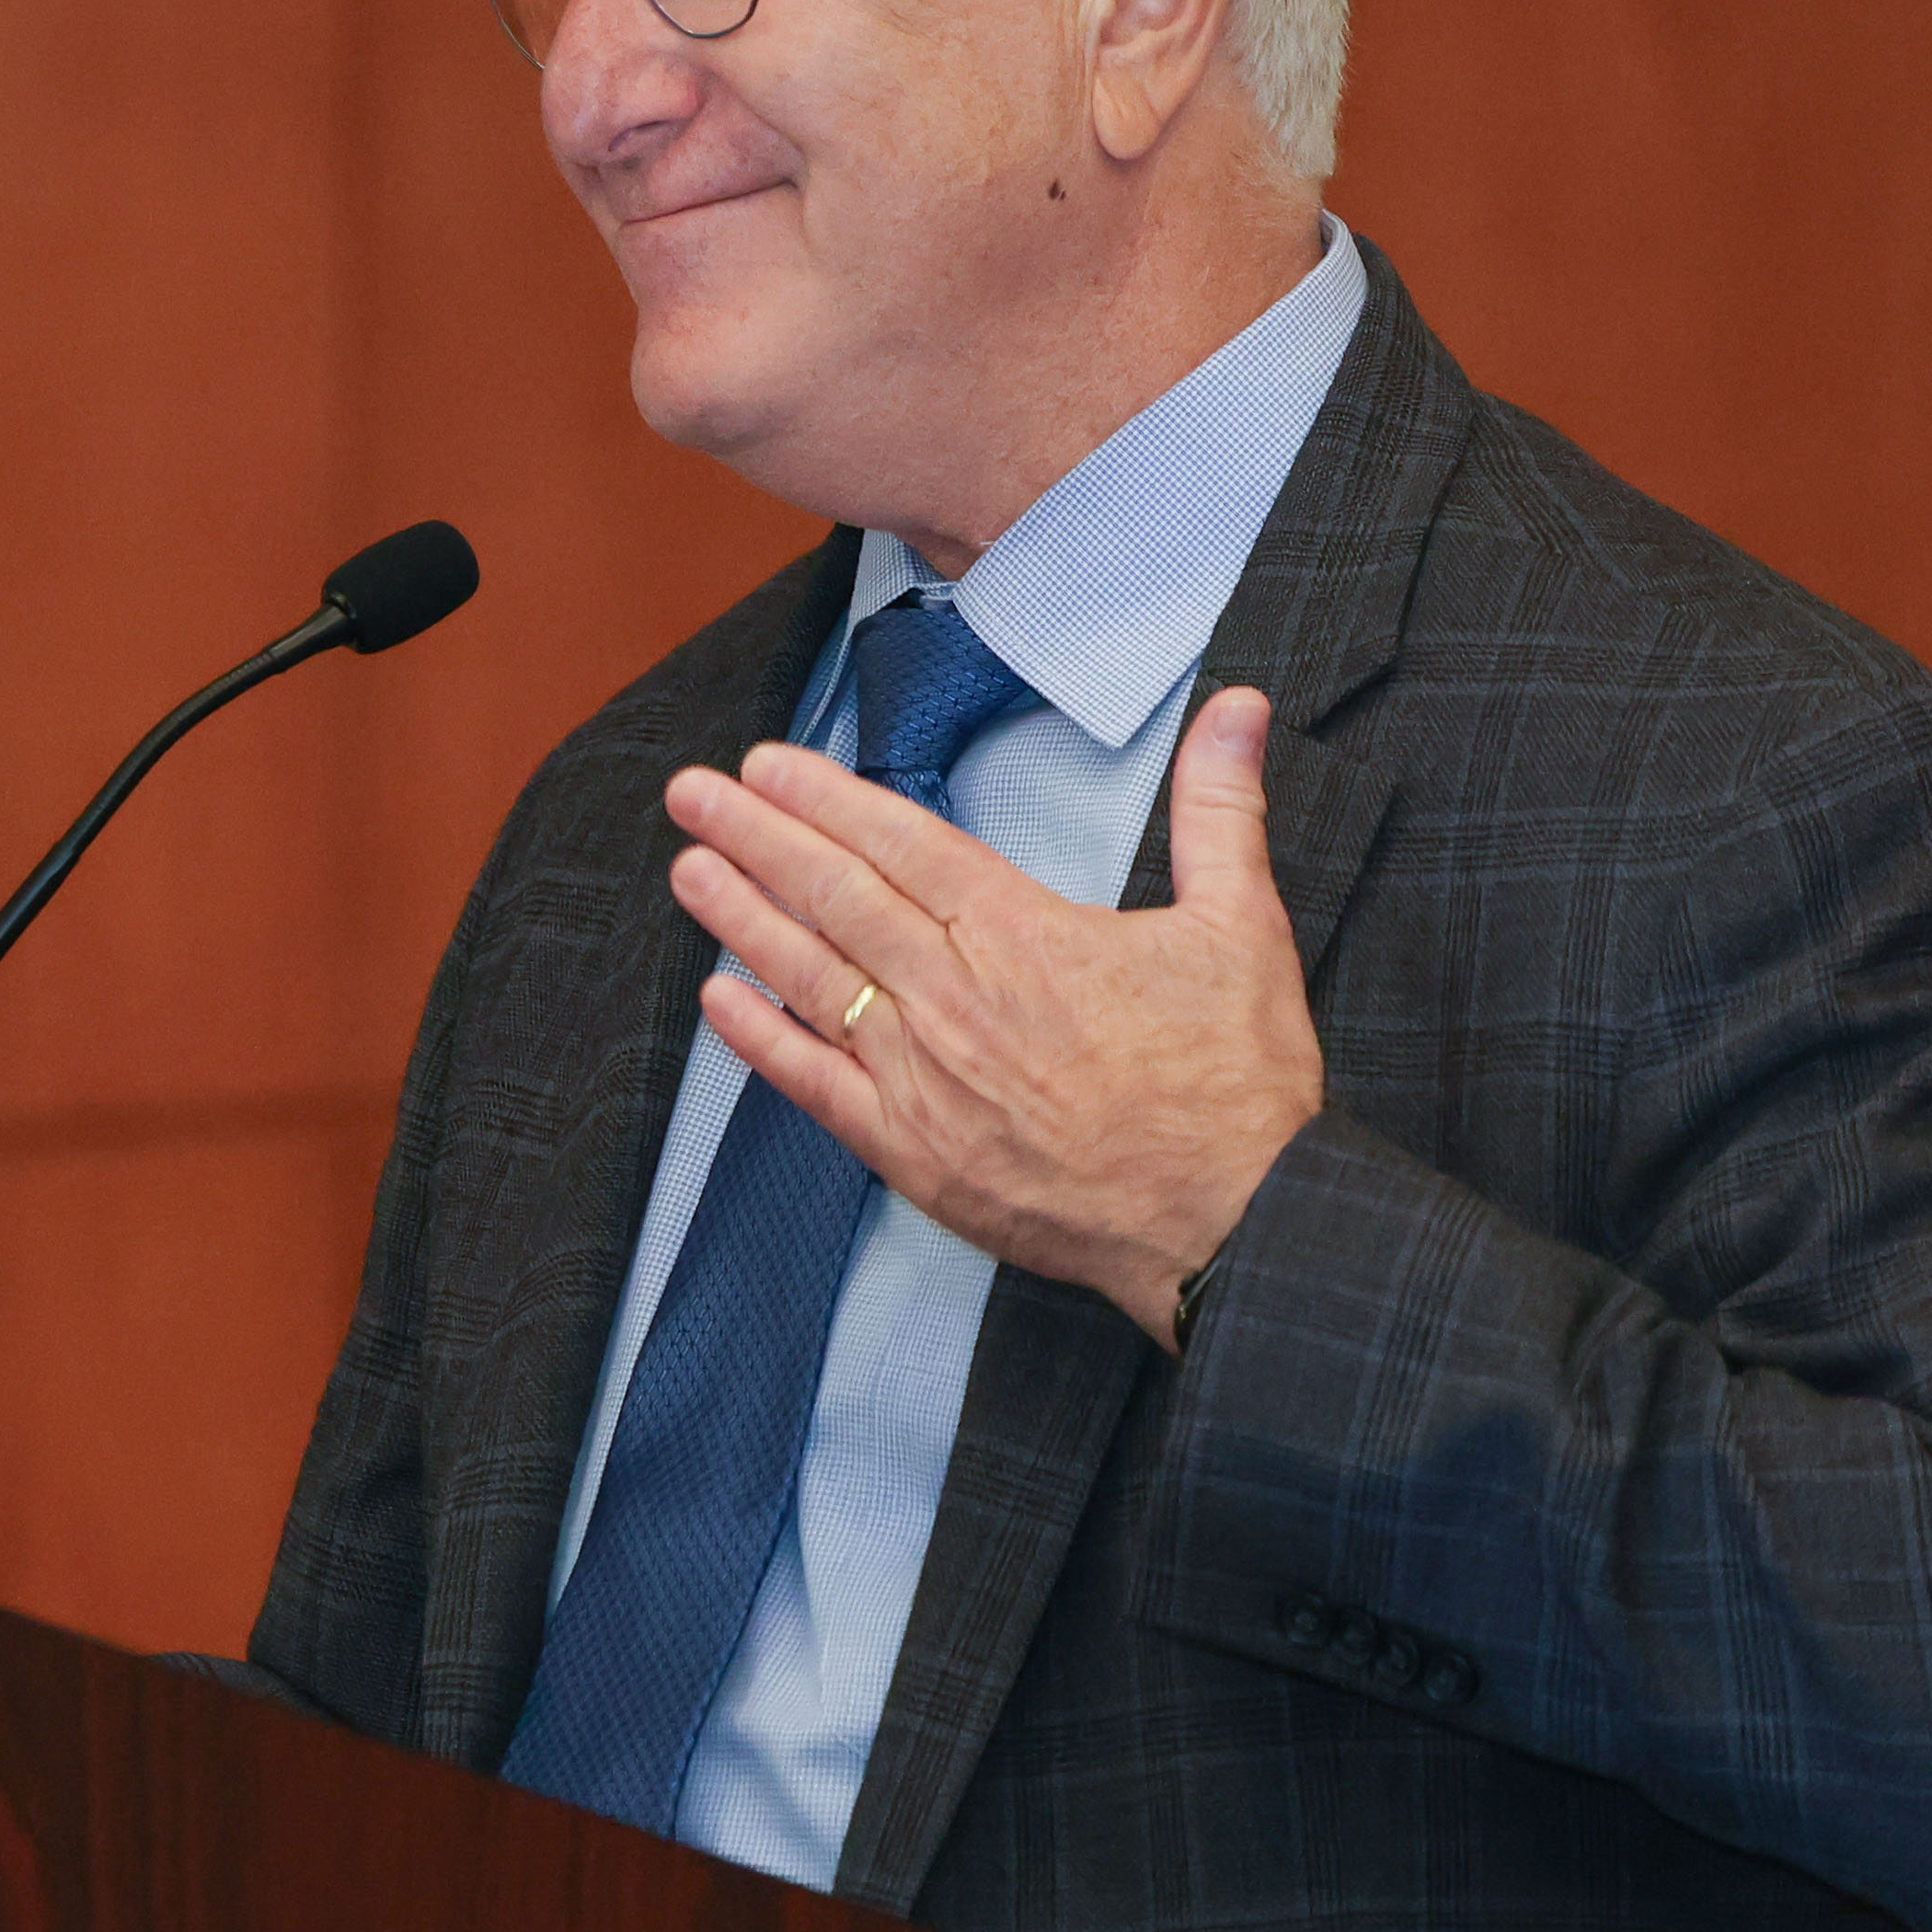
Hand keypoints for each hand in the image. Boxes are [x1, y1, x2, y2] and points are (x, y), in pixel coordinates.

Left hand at [664, 681, 1322, 1346]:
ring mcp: (925, 1079)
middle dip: (756, 836)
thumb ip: (1219, 806)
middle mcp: (956, 998)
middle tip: (692, 791)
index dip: (826, 799)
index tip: (767, 764)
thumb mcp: (1242, 924)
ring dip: (743, 918)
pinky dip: (762, 1041)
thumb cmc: (1236, 1083)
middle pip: (836, 897)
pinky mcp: (915, 1155)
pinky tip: (717, 1000)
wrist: (1232, 1224)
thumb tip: (1240, 706)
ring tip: (688, 869)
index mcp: (1022, 934)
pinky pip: (816, 1087)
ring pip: (813, 978)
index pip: (901, 844)